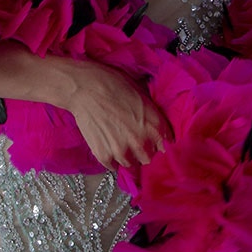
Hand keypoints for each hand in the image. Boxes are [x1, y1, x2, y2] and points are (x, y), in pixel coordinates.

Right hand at [56, 59, 172, 169]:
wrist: (85, 87)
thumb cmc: (114, 85)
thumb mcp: (142, 96)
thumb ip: (152, 118)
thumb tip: (157, 130)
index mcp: (155, 126)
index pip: (166, 147)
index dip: (159, 143)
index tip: (154, 141)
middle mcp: (142, 142)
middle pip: (149, 159)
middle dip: (144, 151)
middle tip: (134, 139)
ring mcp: (122, 152)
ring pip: (131, 164)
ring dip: (127, 156)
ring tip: (118, 140)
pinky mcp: (104, 156)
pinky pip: (113, 166)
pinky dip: (111, 158)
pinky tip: (107, 143)